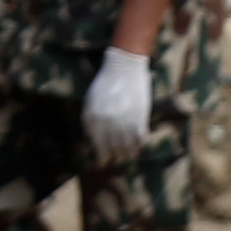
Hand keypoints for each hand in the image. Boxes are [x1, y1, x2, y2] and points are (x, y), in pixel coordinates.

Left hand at [84, 45, 152, 163]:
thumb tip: (94, 140)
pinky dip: (139, 144)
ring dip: (127, 154)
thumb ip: (90, 121)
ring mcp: (124, 122)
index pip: (97, 145)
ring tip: (128, 155)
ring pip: (126, 148)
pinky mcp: (139, 119)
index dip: (101, 156)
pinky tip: (138, 145)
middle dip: (114, 157)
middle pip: (112, 149)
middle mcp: (106, 123)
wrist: (124, 69)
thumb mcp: (90, 103)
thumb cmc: (104, 84)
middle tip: (117, 159)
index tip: (103, 161)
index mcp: (92, 119)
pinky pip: (140, 139)